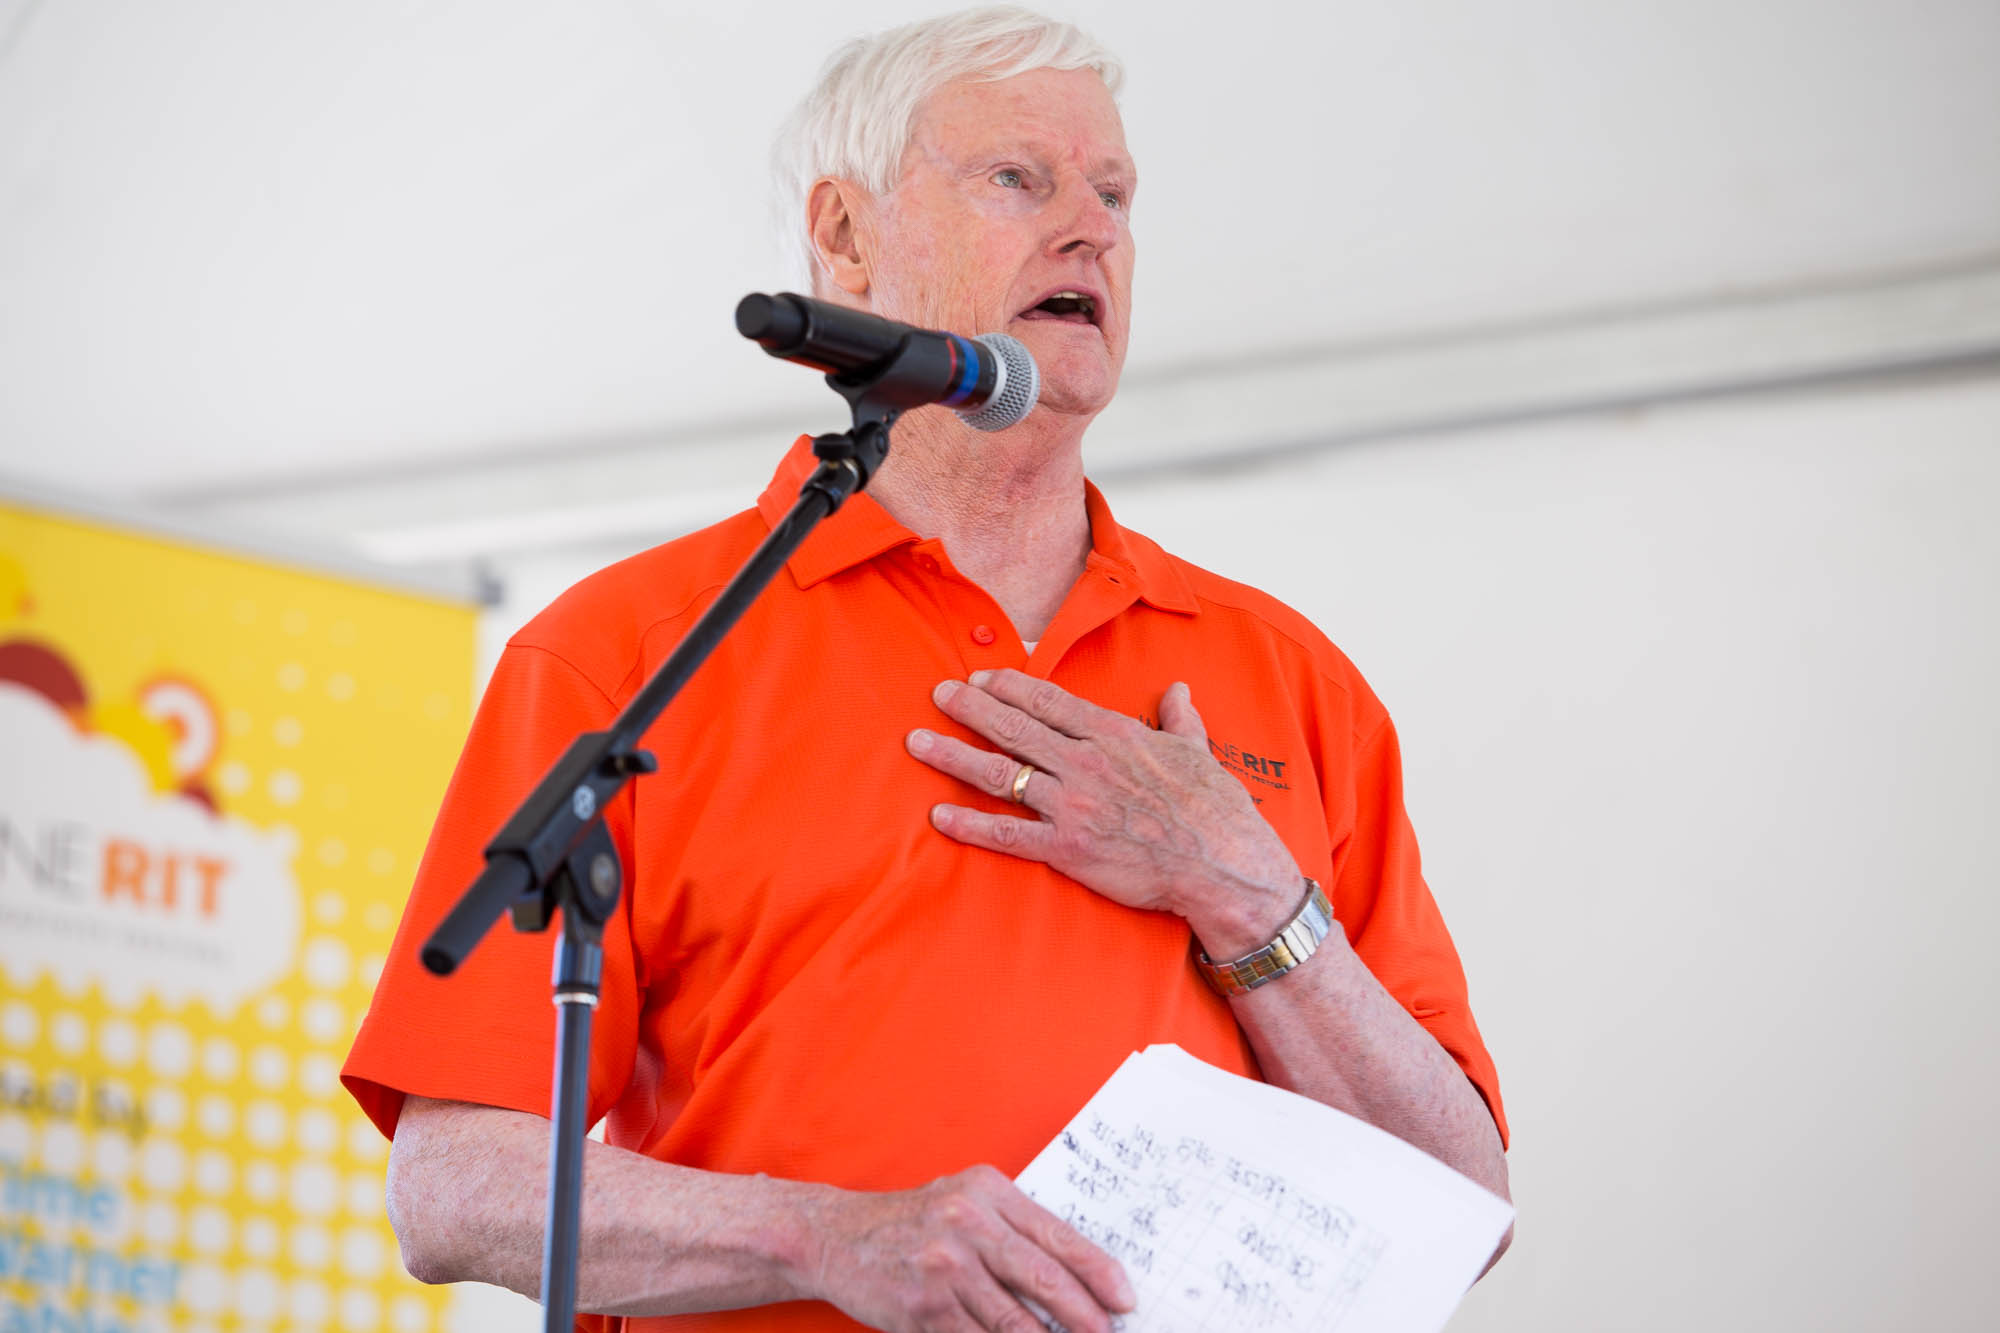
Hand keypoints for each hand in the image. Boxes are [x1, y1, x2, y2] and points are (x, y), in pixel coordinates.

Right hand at [805, 1165, 1133, 1332]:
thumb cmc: (914, 1220)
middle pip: (1044, 1279)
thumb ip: (1014, 1228)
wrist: (838, 1236)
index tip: (1124, 1298)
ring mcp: (945, 1268)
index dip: (1098, 1272)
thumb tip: (1075, 1277)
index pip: (1058, 1236)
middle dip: (1085, 1316)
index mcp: (988, 1191)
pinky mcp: (925, 1309)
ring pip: (1015, 1321)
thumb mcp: (965, 1199)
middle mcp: (968, 1224)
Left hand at [906, 670, 1300, 955]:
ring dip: (954, 756)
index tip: (980, 676)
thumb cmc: (1215, 810)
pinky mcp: (1068, 848)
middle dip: (970, 708)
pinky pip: (1008, 835)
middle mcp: (1085, 764)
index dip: (1009, 687)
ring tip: (918, 742)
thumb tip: (1178, 692)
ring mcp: (1073, 805)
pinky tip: (939, 815)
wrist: (1222, 865)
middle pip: (1015, 728)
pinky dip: (971, 825)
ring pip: (1001, 774)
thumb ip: (1179, 720)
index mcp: (1114, 736)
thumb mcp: (1198, 752)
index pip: (1049, 702)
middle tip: (938, 694)